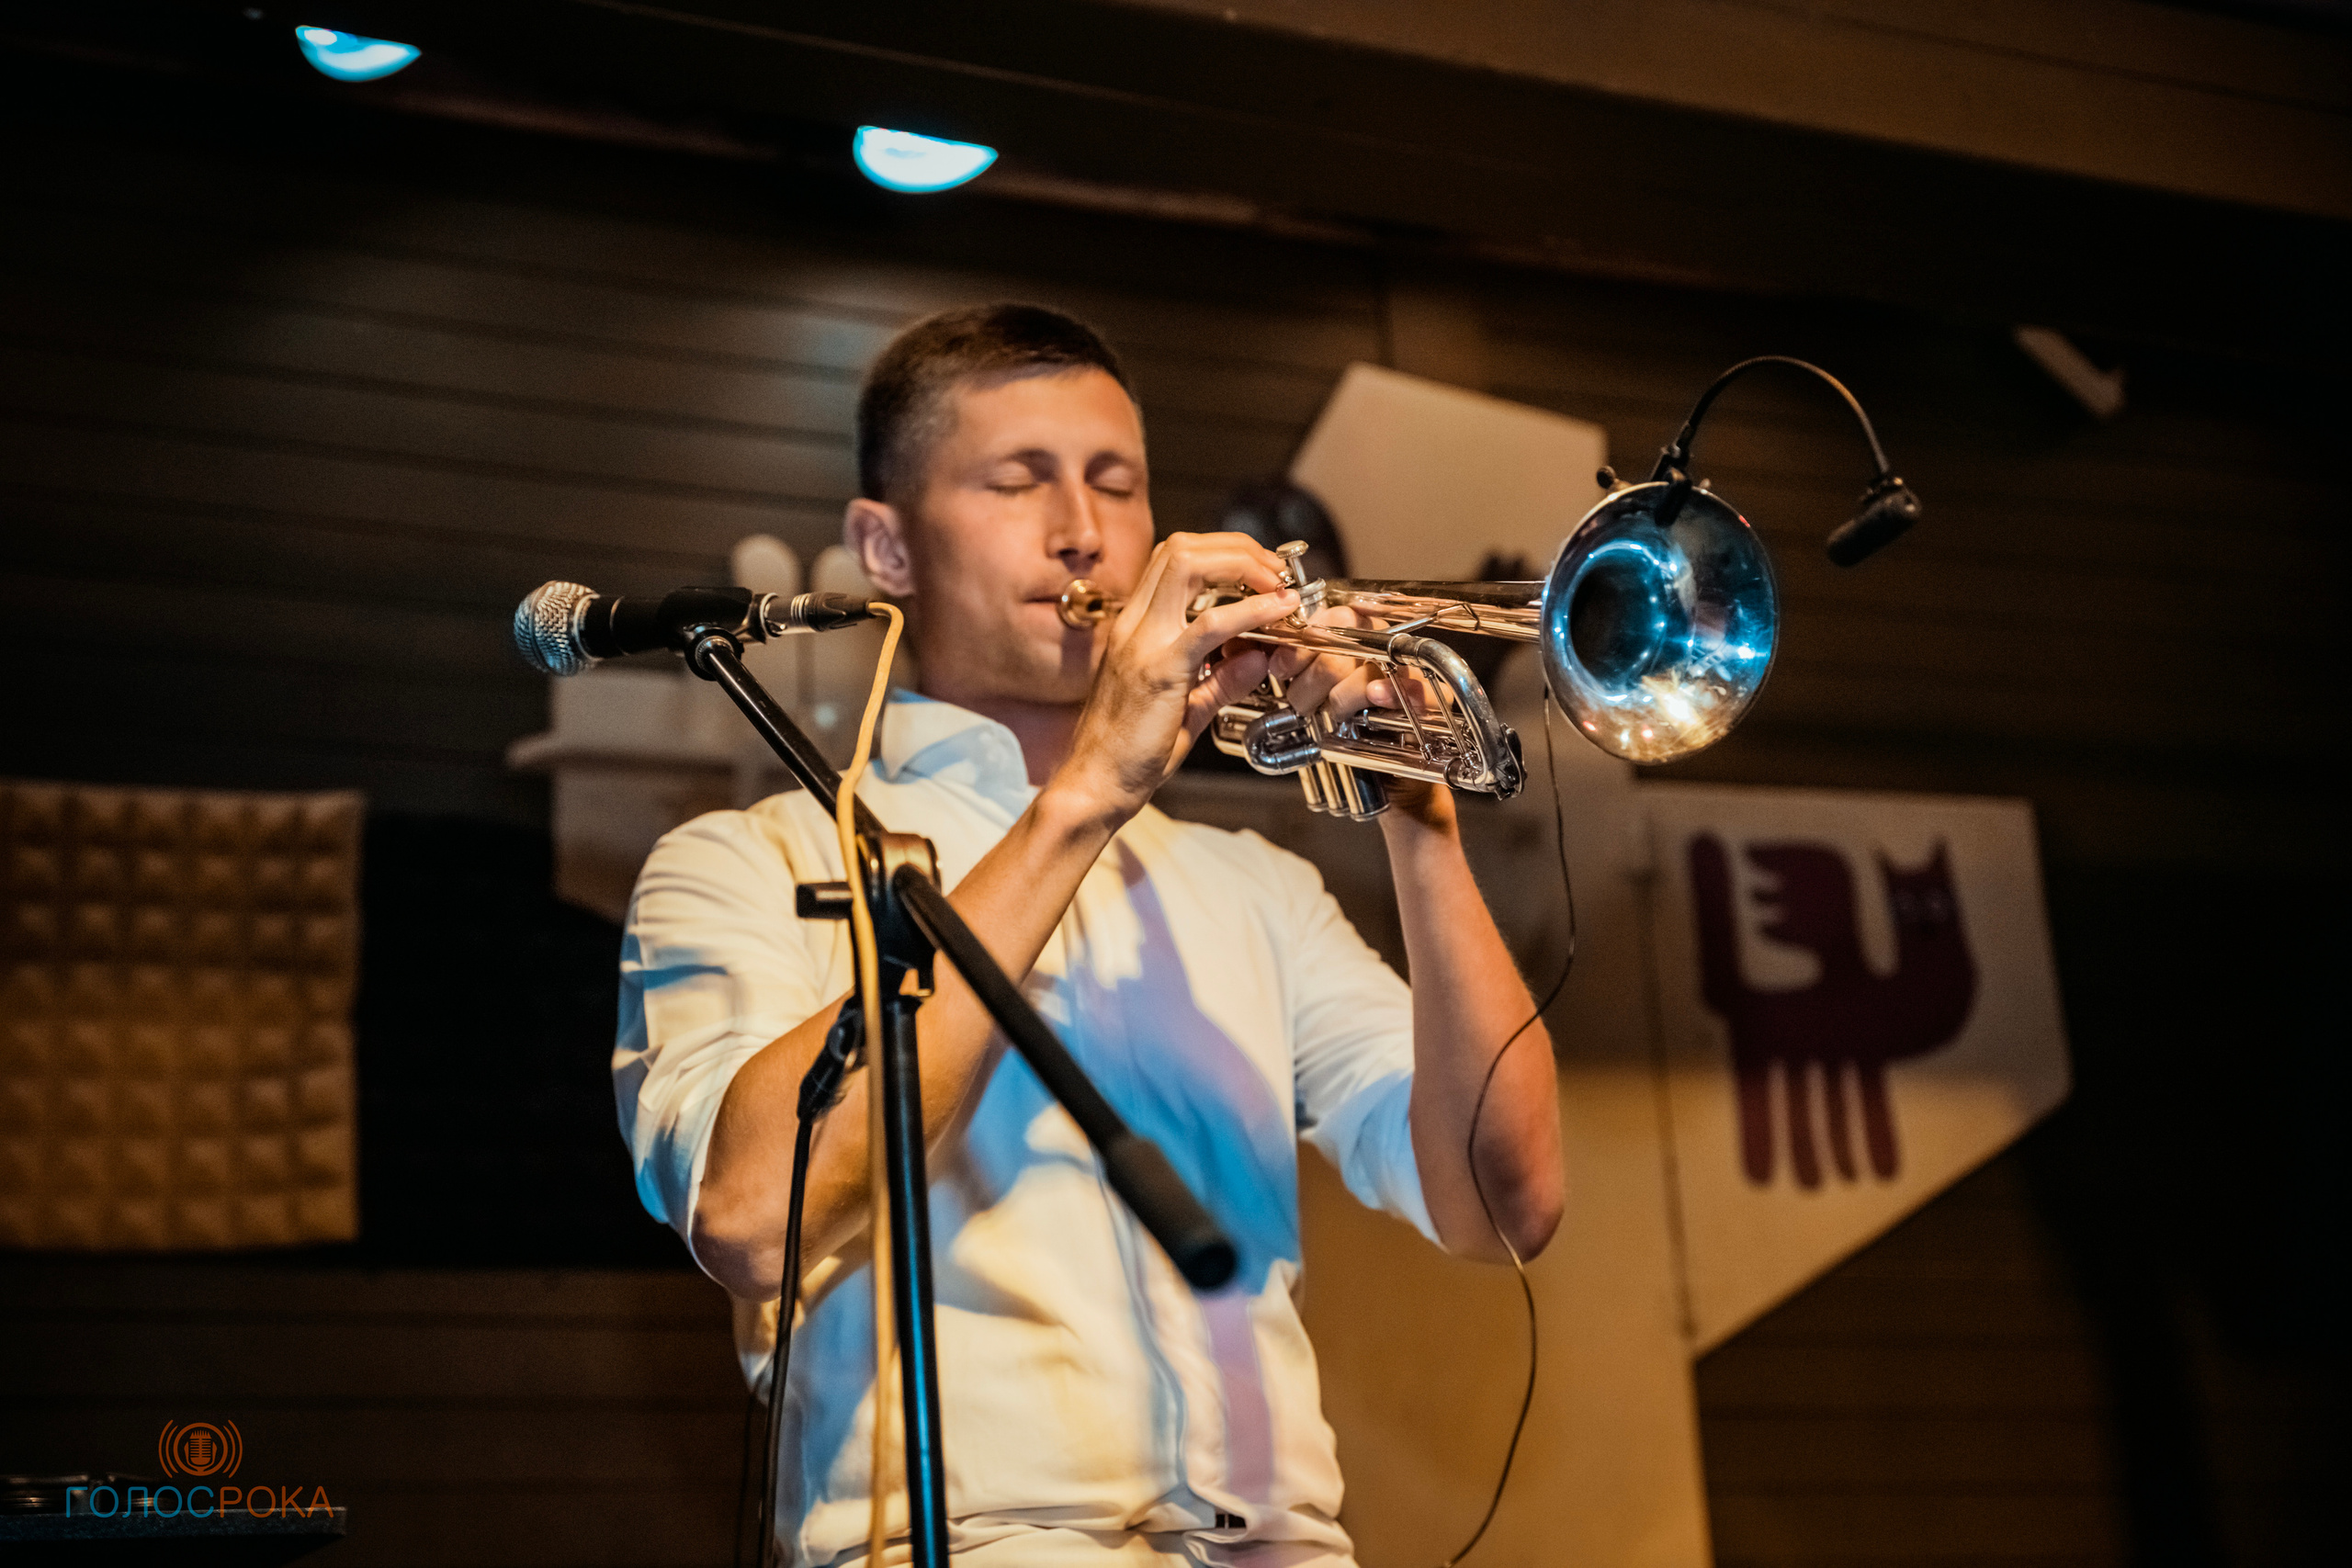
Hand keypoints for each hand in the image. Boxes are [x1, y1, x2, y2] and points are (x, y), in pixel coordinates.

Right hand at [1050, 532, 1298, 826]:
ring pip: (1189, 564)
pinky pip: (1210, 624)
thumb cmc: (1128, 754)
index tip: (1260, 572)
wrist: (1094, 786)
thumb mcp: (1185, 709)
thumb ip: (1221, 680)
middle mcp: (1134, 625)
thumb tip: (1258, 658)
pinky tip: (1278, 612)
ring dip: (1242, 565)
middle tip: (1274, 570)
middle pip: (1183, 548)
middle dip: (1237, 547)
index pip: (1174, 559)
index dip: (1223, 552)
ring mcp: (1142, 642)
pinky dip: (1251, 610)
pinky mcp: (1159, 670)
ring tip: (1276, 584)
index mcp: (1136, 628)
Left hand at [1271, 608, 1457, 832]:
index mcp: (1358, 640)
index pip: (1334, 618)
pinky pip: (1413, 686)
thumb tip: (1263, 657)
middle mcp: (1385, 650)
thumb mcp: (1315, 702)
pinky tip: (1377, 696)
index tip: (1279, 666)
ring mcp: (1410, 673)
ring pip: (1370, 665)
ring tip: (1332, 716)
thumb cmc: (1350, 739)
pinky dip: (1392, 690)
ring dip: (1342, 694)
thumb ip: (1297, 674)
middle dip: (1315, 673)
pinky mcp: (1432, 699)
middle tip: (1301, 702)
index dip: (1303, 638)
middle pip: (1348, 640)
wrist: (1388, 783)